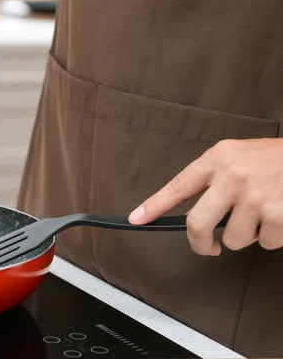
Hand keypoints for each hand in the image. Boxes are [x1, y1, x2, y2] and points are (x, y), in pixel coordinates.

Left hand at [128, 138, 282, 254]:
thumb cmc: (278, 159)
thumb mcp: (241, 156)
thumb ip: (217, 178)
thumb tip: (197, 213)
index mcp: (219, 158)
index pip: (178, 185)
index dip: (153, 205)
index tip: (136, 218)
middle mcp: (232, 176)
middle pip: (197, 225)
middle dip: (201, 244)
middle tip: (209, 248)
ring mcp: (254, 197)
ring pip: (235, 240)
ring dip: (248, 236)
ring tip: (263, 215)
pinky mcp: (276, 215)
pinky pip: (265, 243)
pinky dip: (274, 237)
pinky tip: (281, 217)